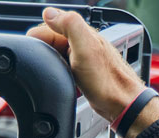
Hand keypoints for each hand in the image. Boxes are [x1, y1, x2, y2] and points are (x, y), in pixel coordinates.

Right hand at [28, 7, 146, 121]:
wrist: (120, 104)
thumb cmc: (107, 80)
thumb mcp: (85, 49)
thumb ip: (69, 26)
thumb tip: (49, 12)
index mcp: (81, 32)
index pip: (49, 25)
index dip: (39, 39)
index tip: (38, 52)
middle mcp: (81, 42)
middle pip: (50, 41)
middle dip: (44, 53)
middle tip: (50, 67)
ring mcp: (81, 57)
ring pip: (55, 56)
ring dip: (51, 64)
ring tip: (58, 74)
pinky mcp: (81, 71)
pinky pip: (62, 69)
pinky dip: (58, 74)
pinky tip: (64, 81)